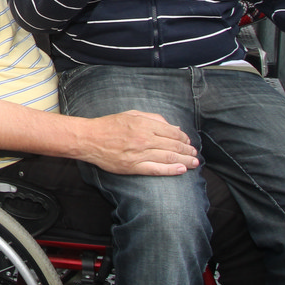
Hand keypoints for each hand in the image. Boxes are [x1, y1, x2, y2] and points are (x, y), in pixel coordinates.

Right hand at [74, 110, 198, 175]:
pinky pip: (156, 169)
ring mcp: (139, 154)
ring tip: (194, 162)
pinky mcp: (133, 167)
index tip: (188, 141)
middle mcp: (144, 139)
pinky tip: (182, 170)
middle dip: (187, 150)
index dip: (183, 137)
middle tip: (195, 153)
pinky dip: (171, 170)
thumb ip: (153, 118)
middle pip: (173, 145)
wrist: (89, 139)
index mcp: (144, 124)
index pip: (172, 132)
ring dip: (185, 160)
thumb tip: (172, 126)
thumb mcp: (131, 114)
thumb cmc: (109, 125)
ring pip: (168, 157)